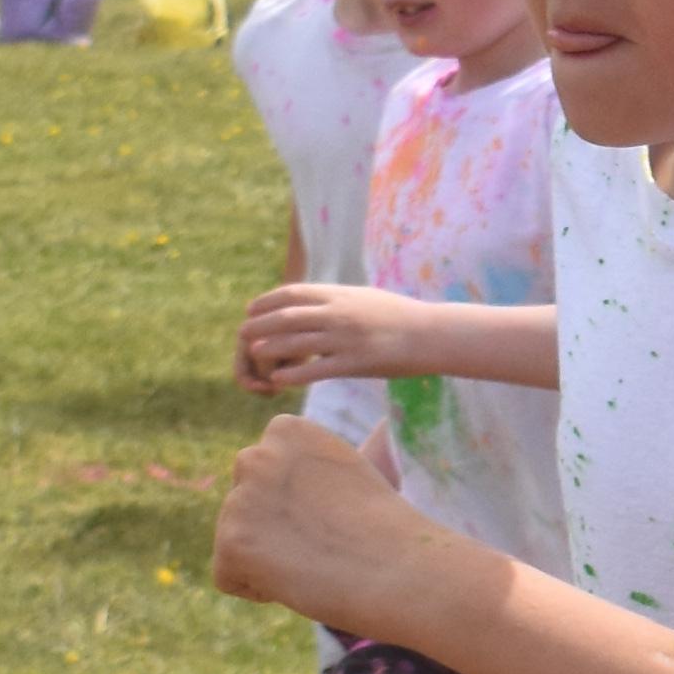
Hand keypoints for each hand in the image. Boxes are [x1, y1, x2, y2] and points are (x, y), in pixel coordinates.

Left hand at [215, 406, 452, 636]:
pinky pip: (228, 576)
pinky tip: (300, 581)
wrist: (404, 570)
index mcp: (288, 430)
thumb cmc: (388, 530)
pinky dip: (260, 589)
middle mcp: (256, 455)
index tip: (334, 514)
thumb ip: (303, 470)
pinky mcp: (231, 543)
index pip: (264, 471)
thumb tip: (291, 484)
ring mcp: (239, 499)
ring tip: (316, 561)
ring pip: (234, 539)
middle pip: (244, 504)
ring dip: (268, 558)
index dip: (297, 503)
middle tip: (324, 542)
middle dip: (274, 528)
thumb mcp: (344, 473)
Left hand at [235, 278, 413, 388]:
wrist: (431, 334)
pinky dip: (293, 375)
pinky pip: (316, 370)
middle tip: (242, 333)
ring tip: (253, 354)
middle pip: (287, 317)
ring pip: (296, 343)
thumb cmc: (399, 316)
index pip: (292, 293)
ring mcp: (346, 339)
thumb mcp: (364, 298)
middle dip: (259, 325)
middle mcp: (339, 314)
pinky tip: (279, 380)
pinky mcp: (355, 363)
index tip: (251, 309)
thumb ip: (337, 300)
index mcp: (340, 295)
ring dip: (269, 349)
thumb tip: (312, 302)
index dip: (266, 301)